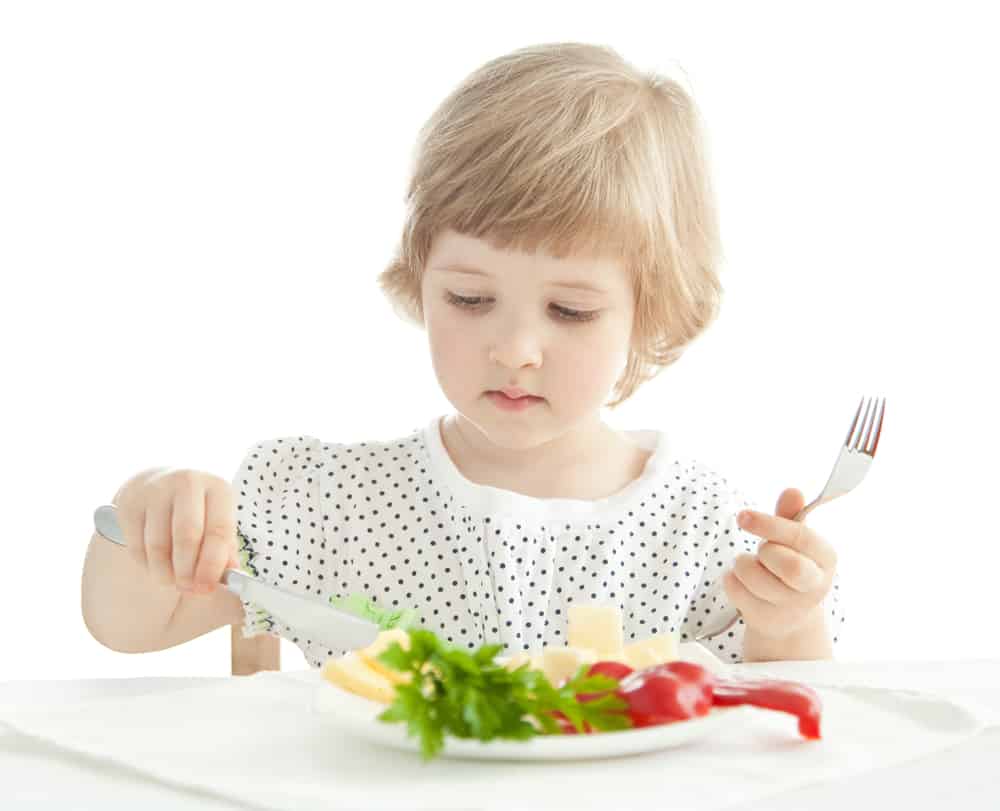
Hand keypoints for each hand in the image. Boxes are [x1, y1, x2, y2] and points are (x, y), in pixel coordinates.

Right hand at [115, 468, 241, 595]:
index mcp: (218, 488)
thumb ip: (225, 551)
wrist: (158, 484)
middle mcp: (188, 482)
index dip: (213, 564)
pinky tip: (156, 567)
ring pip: (159, 544)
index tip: (207, 587)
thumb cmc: (196, 510)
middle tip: (188, 588)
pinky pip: (137, 546)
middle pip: (187, 536)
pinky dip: (147, 565)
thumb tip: (231, 579)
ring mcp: (156, 490)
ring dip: (165, 572)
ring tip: (172, 580)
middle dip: (188, 571)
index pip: (219, 530)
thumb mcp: (216, 523)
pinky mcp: (130, 502)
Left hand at [722, 488, 836, 638]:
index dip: (771, 525)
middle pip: (790, 566)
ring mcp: (790, 606)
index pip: (802, 538)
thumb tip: (793, 490)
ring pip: (754, 576)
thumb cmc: (789, 564)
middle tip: (761, 550)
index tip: (743, 516)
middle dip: (765, 551)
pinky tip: (743, 583)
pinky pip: (735, 589)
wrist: (788, 616)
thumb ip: (791, 515)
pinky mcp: (765, 618)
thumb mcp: (793, 539)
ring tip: (751, 565)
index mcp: (826, 558)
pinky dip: (731, 578)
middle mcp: (814, 585)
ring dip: (743, 563)